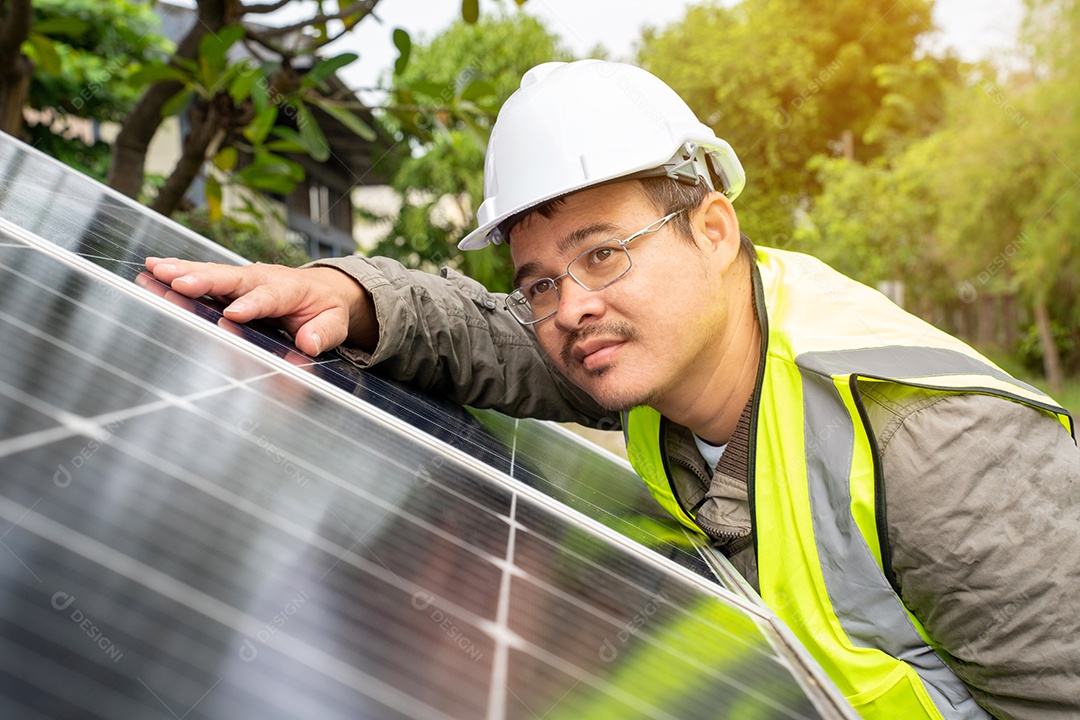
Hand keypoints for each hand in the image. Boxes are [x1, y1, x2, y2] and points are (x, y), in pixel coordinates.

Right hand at [143, 257, 377, 355]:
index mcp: (289, 289)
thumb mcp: (335, 323)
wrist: (321, 289)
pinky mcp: (228, 284)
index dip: (253, 305)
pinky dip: (178, 271)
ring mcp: (243, 279)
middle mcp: (262, 278)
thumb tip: (308, 344)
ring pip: (212, 274)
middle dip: (206, 280)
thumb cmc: (325, 308)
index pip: (269, 297)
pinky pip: (203, 276)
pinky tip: (153, 270)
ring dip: (184, 271)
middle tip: (180, 282)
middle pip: (232, 279)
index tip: (235, 313)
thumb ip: (323, 333)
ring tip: (156, 269)